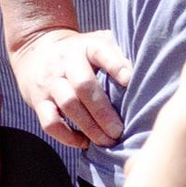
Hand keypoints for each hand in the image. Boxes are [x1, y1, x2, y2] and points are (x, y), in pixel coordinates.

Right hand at [8, 25, 130, 150]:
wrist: (36, 50)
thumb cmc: (82, 52)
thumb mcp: (99, 43)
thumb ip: (120, 54)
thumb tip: (149, 74)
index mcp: (87, 46)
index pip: (101, 52)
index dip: (116, 65)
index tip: (130, 80)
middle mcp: (66, 62)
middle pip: (83, 85)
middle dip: (103, 111)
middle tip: (119, 131)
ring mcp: (50, 82)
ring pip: (68, 105)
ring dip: (90, 127)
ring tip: (107, 141)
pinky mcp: (38, 101)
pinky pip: (50, 122)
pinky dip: (68, 137)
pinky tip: (85, 143)